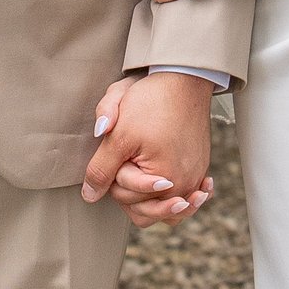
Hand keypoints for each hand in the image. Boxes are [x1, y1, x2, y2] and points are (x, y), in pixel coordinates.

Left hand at [82, 72, 214, 223]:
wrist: (183, 79)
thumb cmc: (151, 103)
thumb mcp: (118, 135)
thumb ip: (101, 169)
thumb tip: (89, 196)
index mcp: (164, 180)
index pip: (125, 198)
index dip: (113, 177)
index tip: (120, 151)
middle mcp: (185, 184)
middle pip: (146, 210)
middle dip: (131, 191)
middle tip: (129, 162)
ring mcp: (195, 177)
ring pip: (167, 210)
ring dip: (153, 203)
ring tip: (144, 182)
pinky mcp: (200, 167)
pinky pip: (186, 195)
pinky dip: (177, 197)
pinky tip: (169, 187)